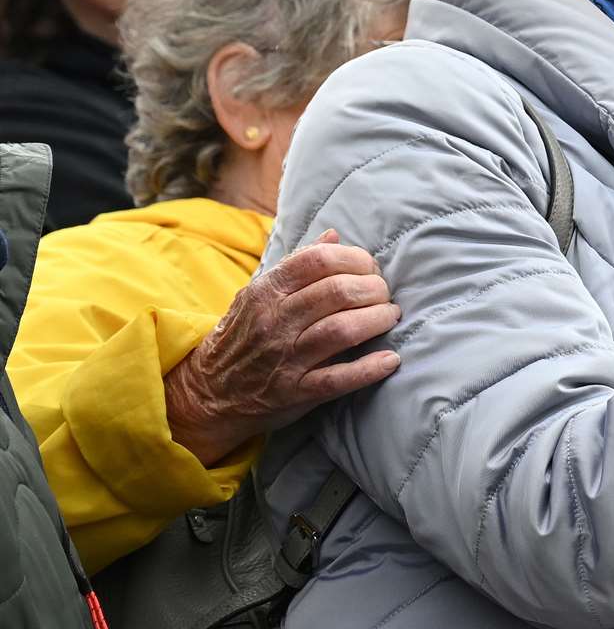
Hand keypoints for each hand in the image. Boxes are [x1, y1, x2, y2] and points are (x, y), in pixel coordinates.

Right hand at [164, 230, 401, 465]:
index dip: (355, 259)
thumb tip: (333, 236)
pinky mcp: (294, 392)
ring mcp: (284, 358)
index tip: (370, 268)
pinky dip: (369, 369)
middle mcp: (274, 322)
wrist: (207, 393)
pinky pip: (338, 379)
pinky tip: (390, 360)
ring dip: (376, 320)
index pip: (318, 261)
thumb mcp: (258, 295)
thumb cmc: (243, 337)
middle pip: (337, 292)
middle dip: (373, 289)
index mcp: (267, 292)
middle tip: (385, 294)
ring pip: (341, 330)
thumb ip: (296, 265)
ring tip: (390, 316)